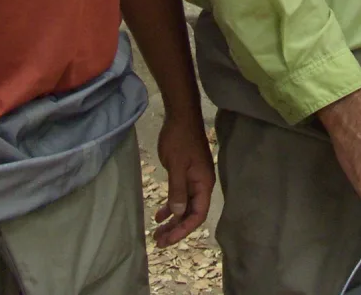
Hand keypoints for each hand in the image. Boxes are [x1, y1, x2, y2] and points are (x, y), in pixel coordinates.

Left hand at [154, 112, 215, 246]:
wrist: (180, 117)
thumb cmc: (180, 139)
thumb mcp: (177, 165)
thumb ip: (177, 189)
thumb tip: (177, 213)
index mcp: (204, 184)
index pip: (198, 214)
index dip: (184, 229)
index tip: (168, 239)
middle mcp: (201, 185)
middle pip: (191, 214)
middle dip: (176, 229)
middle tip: (158, 242)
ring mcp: (193, 180)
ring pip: (184, 207)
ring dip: (172, 220)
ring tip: (157, 233)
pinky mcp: (184, 175)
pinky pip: (179, 197)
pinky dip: (170, 207)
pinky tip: (159, 215)